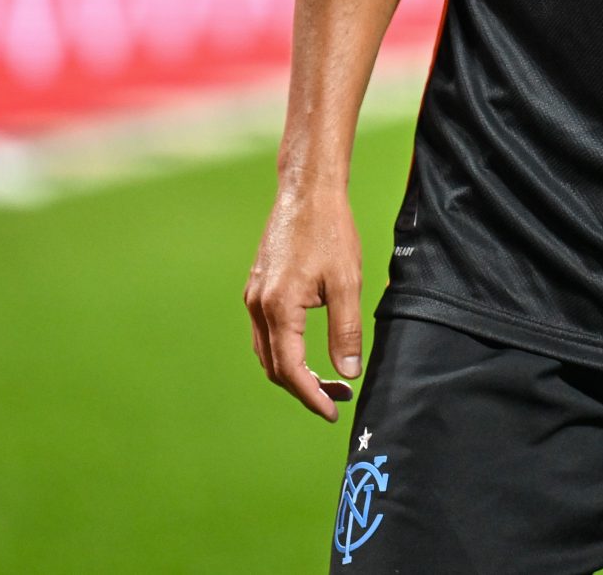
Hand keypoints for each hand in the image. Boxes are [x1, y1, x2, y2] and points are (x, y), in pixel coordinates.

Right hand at [244, 185, 363, 422]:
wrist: (307, 191)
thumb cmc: (330, 231)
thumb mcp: (346, 283)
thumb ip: (346, 331)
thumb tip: (349, 372)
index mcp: (278, 307)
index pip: (291, 370)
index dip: (312, 397)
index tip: (334, 411)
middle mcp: (257, 306)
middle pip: (274, 367)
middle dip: (305, 389)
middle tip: (339, 397)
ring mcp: (253, 296)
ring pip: (267, 352)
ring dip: (294, 372)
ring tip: (330, 378)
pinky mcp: (257, 288)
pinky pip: (265, 333)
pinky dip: (285, 351)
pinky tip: (310, 349)